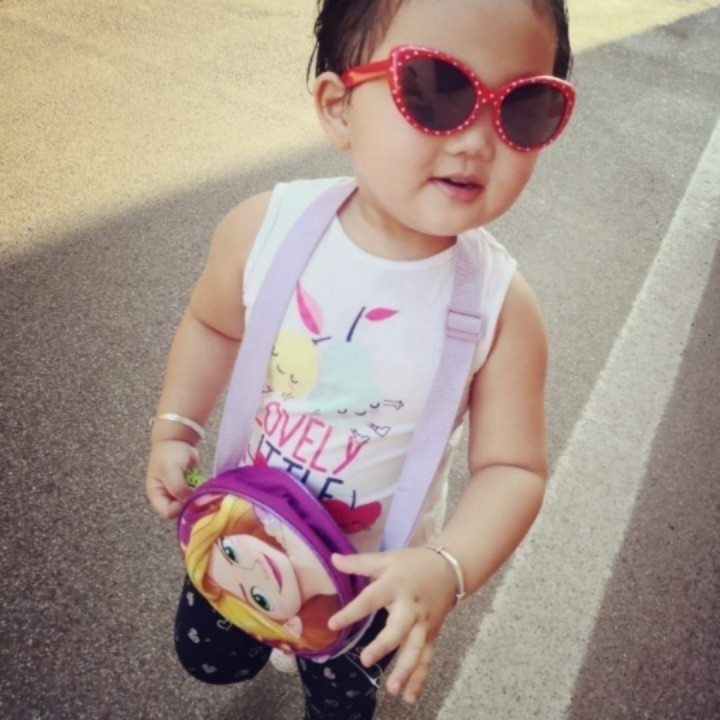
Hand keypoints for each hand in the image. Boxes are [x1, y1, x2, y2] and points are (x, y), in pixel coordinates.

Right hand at [145, 440, 198, 518]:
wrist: (177, 441)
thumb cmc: (168, 455)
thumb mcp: (170, 470)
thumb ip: (177, 487)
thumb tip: (187, 502)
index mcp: (157, 495)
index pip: (167, 513)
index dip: (178, 509)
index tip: (189, 498)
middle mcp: (167, 497)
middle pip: (179, 512)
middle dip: (190, 506)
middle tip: (201, 497)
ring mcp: (179, 493)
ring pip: (189, 505)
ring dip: (197, 500)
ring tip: (204, 491)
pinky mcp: (189, 488)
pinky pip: (196, 497)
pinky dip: (202, 494)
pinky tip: (207, 487)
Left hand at [328, 547, 456, 703]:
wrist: (449, 569)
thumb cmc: (412, 564)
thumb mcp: (386, 559)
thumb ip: (358, 562)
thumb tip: (332, 558)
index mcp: (395, 585)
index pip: (370, 599)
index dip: (352, 612)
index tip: (333, 624)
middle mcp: (410, 607)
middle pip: (398, 628)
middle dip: (384, 645)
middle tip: (366, 660)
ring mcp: (423, 623)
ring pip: (415, 649)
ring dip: (405, 670)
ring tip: (392, 689)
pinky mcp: (431, 635)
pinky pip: (426, 659)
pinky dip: (419, 679)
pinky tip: (408, 698)